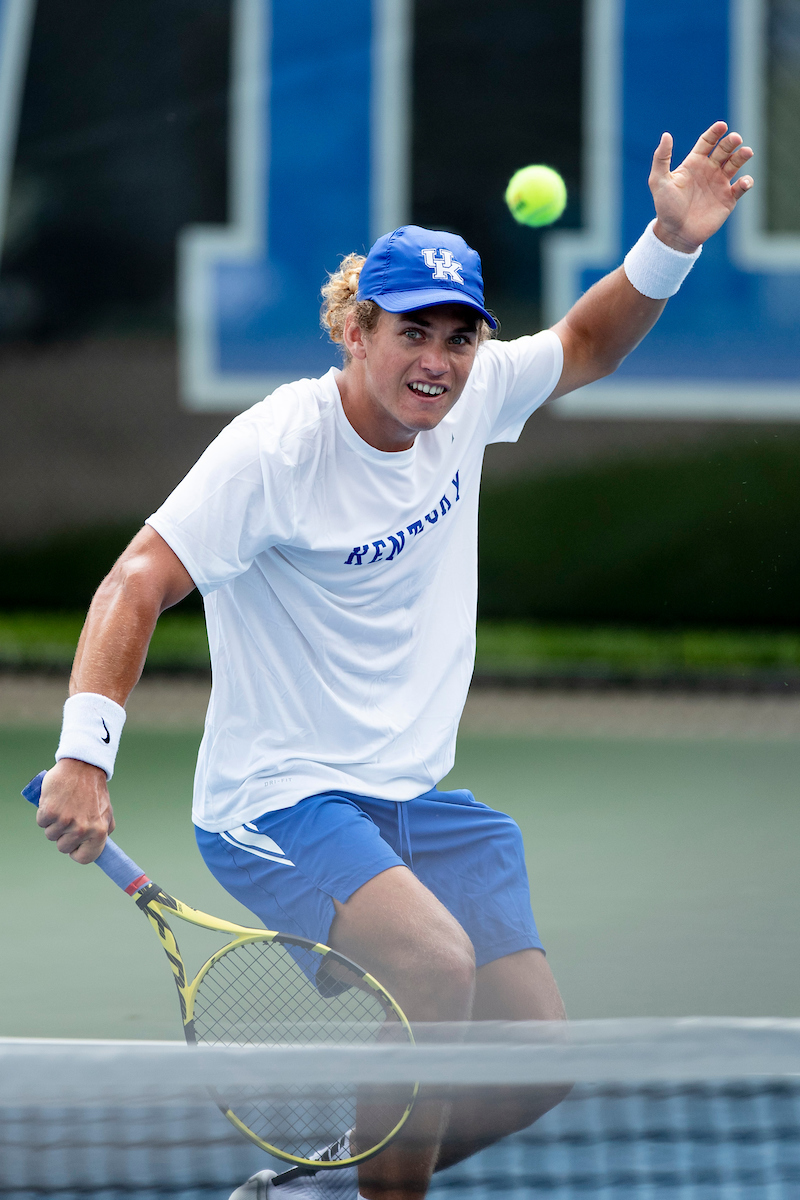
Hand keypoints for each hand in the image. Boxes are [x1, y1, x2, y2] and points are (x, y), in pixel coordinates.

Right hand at [37, 758, 114, 863]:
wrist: (82, 767)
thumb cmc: (94, 790)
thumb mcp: (106, 812)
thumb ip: (104, 831)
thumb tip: (100, 848)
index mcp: (99, 832)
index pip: (85, 858)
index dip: (77, 852)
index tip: (74, 844)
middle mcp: (82, 830)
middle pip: (63, 848)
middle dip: (63, 835)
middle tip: (70, 816)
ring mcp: (65, 821)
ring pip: (50, 835)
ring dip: (53, 824)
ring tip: (64, 806)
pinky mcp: (50, 812)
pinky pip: (41, 823)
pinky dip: (44, 814)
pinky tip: (55, 802)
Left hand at [649, 121, 753, 252]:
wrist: (676, 233)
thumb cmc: (665, 207)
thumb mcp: (658, 181)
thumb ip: (661, 158)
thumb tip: (666, 134)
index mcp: (694, 163)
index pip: (707, 142)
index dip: (715, 132)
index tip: (722, 126)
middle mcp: (709, 170)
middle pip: (724, 150)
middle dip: (731, 142)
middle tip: (735, 139)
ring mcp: (720, 184)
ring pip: (735, 164)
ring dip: (742, 157)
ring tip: (746, 152)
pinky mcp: (728, 199)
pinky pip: (741, 187)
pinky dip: (746, 182)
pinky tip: (744, 182)